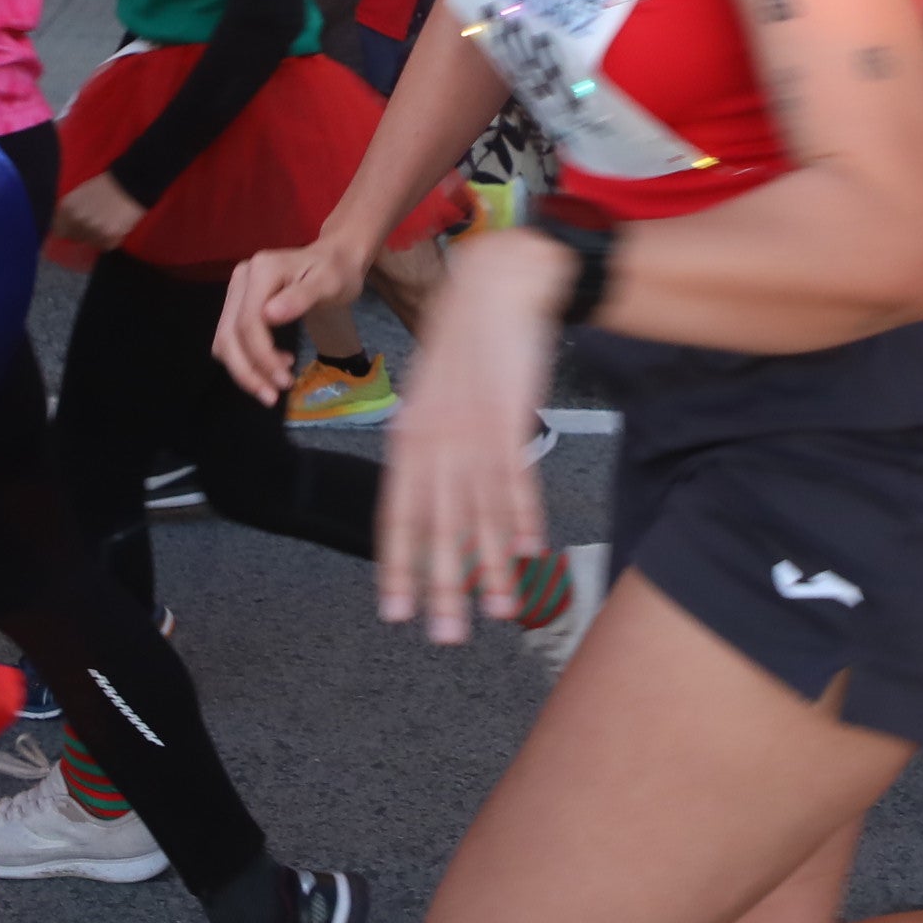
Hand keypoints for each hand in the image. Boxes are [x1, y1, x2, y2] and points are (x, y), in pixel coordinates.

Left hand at [52, 172, 144, 255]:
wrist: (130, 184)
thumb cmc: (105, 186)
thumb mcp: (80, 194)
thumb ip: (70, 210)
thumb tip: (64, 225)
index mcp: (67, 208)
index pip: (58, 230)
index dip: (66, 230)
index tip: (72, 228)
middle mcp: (77, 221)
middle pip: (74, 238)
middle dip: (82, 232)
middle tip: (95, 222)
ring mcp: (92, 231)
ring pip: (90, 243)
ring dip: (97, 236)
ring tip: (107, 222)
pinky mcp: (109, 238)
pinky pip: (105, 245)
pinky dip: (110, 239)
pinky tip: (115, 226)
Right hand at [218, 235, 366, 400]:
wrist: (336, 257)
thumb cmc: (337, 271)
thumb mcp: (329, 283)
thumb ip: (301, 298)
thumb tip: (270, 316)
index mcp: (261, 271)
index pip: (248, 322)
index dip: (261, 357)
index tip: (283, 382)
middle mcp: (241, 278)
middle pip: (229, 334)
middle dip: (248, 371)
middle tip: (271, 397)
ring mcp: (237, 290)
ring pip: (226, 339)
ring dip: (245, 369)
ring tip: (276, 385)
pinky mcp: (239, 302)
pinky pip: (233, 337)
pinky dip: (248, 358)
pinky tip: (277, 364)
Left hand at [375, 228, 563, 643]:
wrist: (498, 287)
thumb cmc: (465, 342)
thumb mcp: (430, 394)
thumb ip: (425, 443)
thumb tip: (424, 489)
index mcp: (409, 438)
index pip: (396, 516)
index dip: (396, 566)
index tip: (396, 611)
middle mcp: (434, 442)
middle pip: (436, 528)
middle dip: (440, 587)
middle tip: (444, 635)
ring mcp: (473, 434)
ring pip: (478, 515)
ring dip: (490, 569)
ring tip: (499, 612)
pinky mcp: (510, 420)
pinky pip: (516, 481)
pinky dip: (522, 519)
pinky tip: (527, 552)